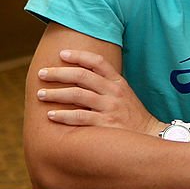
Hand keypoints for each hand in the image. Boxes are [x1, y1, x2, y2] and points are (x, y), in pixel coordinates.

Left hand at [36, 49, 162, 135]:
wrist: (149, 135)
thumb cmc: (132, 115)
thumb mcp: (124, 94)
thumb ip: (106, 84)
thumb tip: (80, 76)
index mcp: (118, 82)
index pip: (97, 62)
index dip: (79, 55)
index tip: (62, 53)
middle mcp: (114, 92)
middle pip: (82, 76)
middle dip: (59, 73)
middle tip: (42, 73)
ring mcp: (110, 108)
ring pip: (77, 95)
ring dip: (56, 93)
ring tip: (40, 94)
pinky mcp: (105, 124)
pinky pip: (80, 117)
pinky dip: (63, 116)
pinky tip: (51, 115)